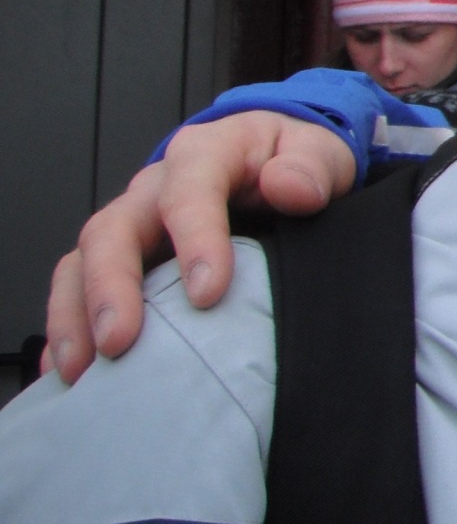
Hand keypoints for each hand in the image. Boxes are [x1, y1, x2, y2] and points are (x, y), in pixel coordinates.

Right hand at [43, 114, 358, 382]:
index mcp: (205, 154)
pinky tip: (71, 372)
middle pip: (115, 230)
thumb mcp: (319, 152)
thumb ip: (310, 167)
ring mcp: (133, 223)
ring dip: (77, 316)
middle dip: (111, 288)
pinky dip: (70, 328)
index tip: (207, 294)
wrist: (279, 162)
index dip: (194, 240)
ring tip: (83, 369)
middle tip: (119, 341)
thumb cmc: (294, 161)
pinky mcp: (123, 256)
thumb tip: (289, 187)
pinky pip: (78, 288)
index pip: (190, 191)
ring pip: (82, 262)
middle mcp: (154, 188)